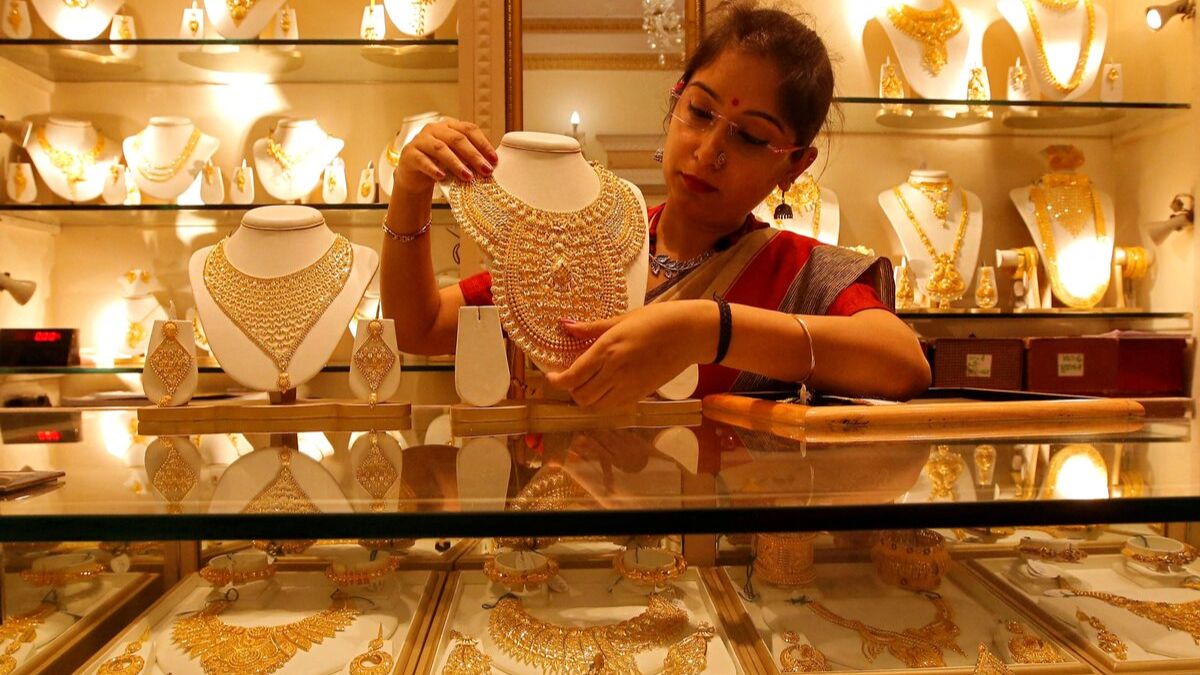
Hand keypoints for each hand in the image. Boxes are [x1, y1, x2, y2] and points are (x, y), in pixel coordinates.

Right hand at [392, 117, 498, 195]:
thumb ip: (469, 157)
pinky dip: (433, 169)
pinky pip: (422, 160)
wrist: (414, 175)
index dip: (483, 143)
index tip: (494, 159)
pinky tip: (442, 177)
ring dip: (456, 163)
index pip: (469, 129)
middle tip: (485, 170)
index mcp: (449, 126)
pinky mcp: (409, 154)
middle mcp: (434, 129)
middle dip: (474, 155)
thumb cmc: (438, 164)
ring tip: (467, 176)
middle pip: (457, 138)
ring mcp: (421, 140)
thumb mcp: (456, 157)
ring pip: (440, 148)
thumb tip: (490, 165)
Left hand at [545, 301, 714, 409]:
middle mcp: (615, 372)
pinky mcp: (641, 394)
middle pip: (581, 396)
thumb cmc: (657, 320)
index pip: (572, 377)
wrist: (690, 333)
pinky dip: (603, 401)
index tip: (551, 376)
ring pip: (596, 406)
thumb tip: (565, 326)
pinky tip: (605, 386)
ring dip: (586, 398)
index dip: (556, 381)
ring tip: (587, 383)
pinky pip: (613, 405)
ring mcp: (629, 386)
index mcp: (607, 350)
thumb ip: (591, 328)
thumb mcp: (621, 319)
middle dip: (570, 390)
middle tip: (569, 377)